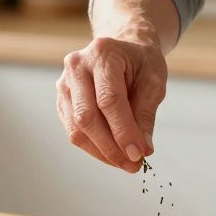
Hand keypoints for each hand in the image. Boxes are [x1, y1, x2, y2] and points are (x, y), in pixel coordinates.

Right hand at [56, 34, 166, 172]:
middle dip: (110, 147)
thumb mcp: (153, 82)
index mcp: (102, 53)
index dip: (123, 131)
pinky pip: (74, 131)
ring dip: (102, 152)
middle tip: (133, 164)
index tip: (139, 154)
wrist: (123, 51)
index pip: (109, 100)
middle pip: (87, 117)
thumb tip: (142, 150)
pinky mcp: (62, 100)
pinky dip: (94, 147)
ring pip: (76, 129)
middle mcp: (77, 66)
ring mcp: (64, 83)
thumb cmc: (140, 63)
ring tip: (126, 162)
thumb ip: (145, 115)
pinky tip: (113, 152)